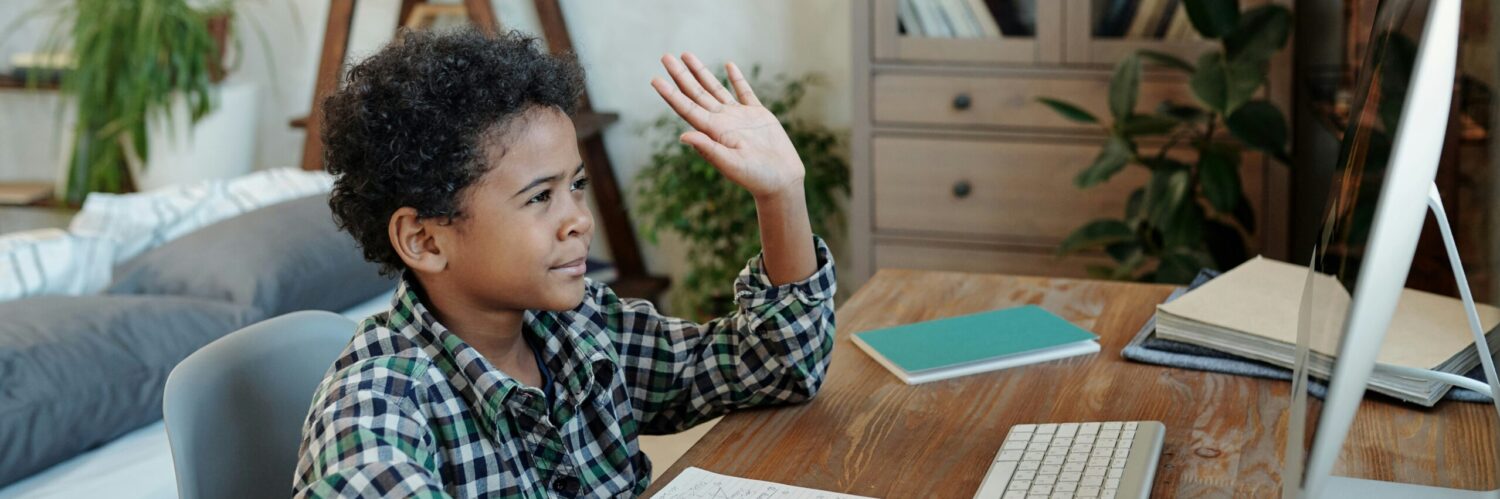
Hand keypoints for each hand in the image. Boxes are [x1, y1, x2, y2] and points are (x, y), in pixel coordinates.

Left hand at [650, 53, 804, 200]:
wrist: (781, 181)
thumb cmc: (756, 178)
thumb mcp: (731, 165)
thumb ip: (708, 149)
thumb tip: (682, 137)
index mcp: (713, 131)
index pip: (686, 108)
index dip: (670, 94)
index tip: (655, 79)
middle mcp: (722, 121)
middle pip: (696, 93)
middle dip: (681, 75)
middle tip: (665, 57)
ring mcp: (739, 117)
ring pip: (715, 88)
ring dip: (701, 72)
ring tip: (687, 55)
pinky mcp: (758, 115)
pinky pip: (745, 92)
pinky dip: (736, 79)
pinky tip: (728, 65)